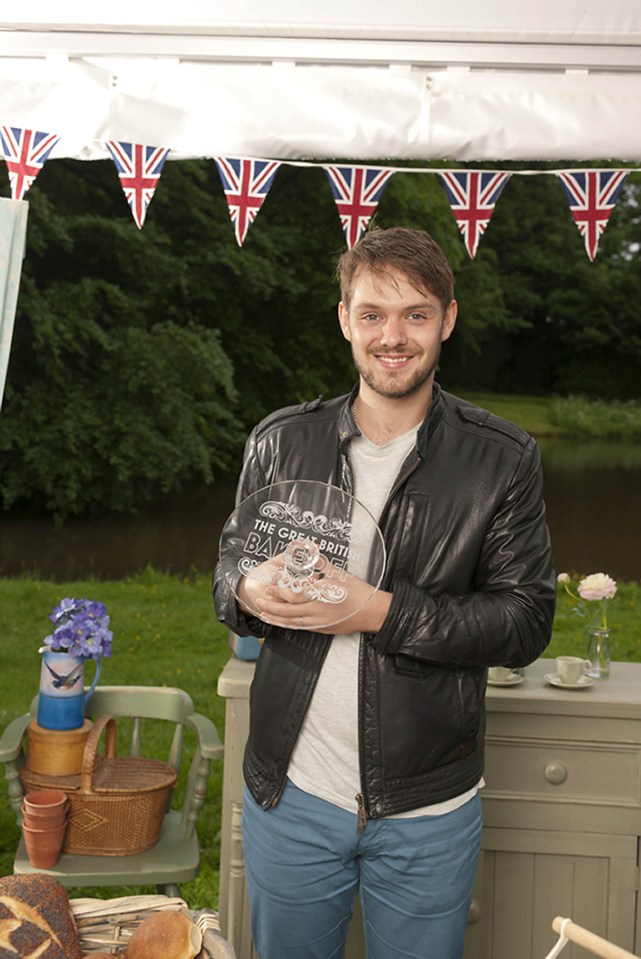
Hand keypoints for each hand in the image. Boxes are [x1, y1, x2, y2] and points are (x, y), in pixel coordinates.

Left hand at [253, 561, 391, 634]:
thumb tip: (307, 550)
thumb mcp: (339, 573)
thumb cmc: (357, 591)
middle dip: (272, 605)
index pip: (296, 593)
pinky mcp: (322, 629)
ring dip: (276, 618)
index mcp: (322, 594)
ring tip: (264, 613)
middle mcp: (319, 610)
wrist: (372, 612)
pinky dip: (288, 625)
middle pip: (290, 609)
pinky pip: (301, 628)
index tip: (270, 587)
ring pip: (293, 621)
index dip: (280, 591)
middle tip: (260, 600)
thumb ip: (320, 563)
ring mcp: (320, 622)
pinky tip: (280, 622)